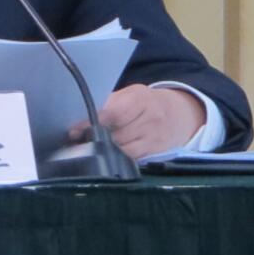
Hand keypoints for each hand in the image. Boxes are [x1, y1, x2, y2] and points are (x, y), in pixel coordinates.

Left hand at [68, 84, 205, 159]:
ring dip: (103, 151)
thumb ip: (110, 103)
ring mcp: (154, 139)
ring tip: (85, 148)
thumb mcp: (130, 94)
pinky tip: (103, 156)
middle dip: (94, 138)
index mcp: (140, 100)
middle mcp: (150, 120)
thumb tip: (82, 115)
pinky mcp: (154, 154)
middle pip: (117, 135)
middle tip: (75, 141)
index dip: (91, 123)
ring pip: (123, 150)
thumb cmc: (145, 102)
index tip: (74, 130)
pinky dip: (116, 158)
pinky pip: (131, 159)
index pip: (113, 114)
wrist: (180, 114)